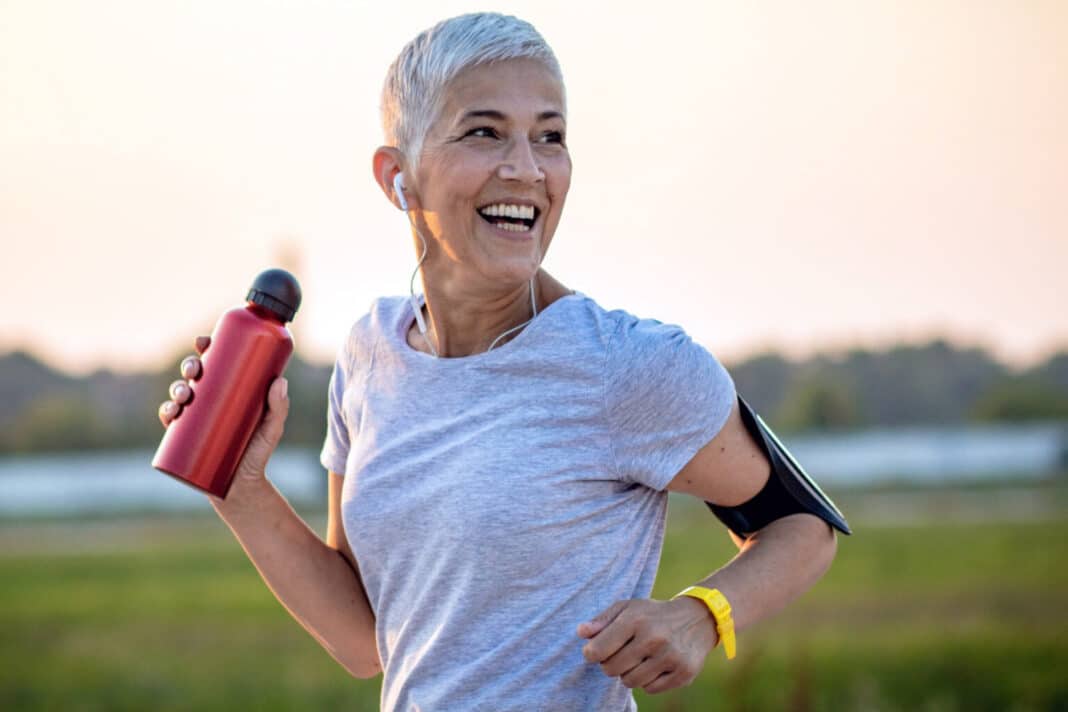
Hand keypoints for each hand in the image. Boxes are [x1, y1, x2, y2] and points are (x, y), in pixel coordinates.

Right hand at [157, 336, 289, 498]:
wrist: (241, 488)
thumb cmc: (258, 454)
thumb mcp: (272, 429)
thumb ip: (279, 408)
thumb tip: (280, 381)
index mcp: (229, 390)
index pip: (216, 362)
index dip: (206, 348)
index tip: (204, 341)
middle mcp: (210, 400)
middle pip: (195, 374)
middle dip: (189, 366)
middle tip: (195, 370)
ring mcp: (195, 418)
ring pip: (180, 394)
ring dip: (176, 387)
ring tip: (185, 393)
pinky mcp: (184, 437)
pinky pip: (170, 419)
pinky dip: (166, 411)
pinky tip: (170, 410)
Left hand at [577, 597, 717, 694]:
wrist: (698, 618)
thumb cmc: (653, 614)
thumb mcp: (628, 608)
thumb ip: (602, 620)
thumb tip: (581, 633)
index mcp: (635, 619)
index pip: (598, 650)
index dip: (592, 653)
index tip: (595, 651)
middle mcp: (654, 638)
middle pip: (611, 669)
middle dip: (610, 664)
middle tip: (619, 654)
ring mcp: (670, 657)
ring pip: (630, 682)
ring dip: (629, 673)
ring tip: (639, 658)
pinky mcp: (683, 673)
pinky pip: (650, 689)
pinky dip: (648, 680)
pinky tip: (655, 665)